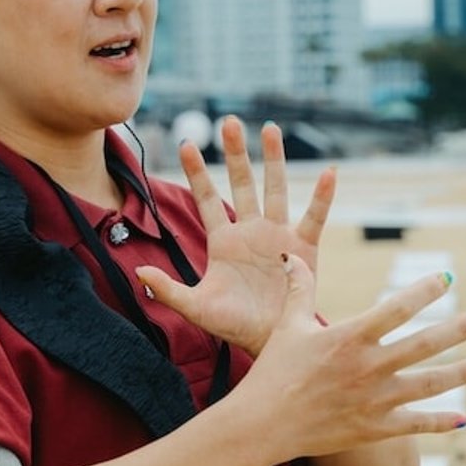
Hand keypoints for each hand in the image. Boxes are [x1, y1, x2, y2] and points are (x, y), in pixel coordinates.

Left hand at [137, 115, 334, 356]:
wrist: (273, 344)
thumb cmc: (234, 326)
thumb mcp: (196, 307)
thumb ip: (168, 290)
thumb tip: (138, 274)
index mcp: (223, 241)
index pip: (207, 199)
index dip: (197, 173)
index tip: (185, 145)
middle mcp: (251, 231)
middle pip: (242, 183)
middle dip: (235, 154)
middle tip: (229, 122)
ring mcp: (279, 237)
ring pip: (276, 190)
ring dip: (274, 160)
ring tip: (270, 128)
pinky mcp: (306, 248)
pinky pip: (315, 217)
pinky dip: (322, 196)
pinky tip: (328, 172)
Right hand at [244, 262, 465, 457]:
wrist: (264, 424)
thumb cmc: (274, 370)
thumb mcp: (286, 324)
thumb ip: (298, 289)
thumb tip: (291, 255)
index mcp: (350, 337)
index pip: (397, 307)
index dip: (425, 291)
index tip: (448, 279)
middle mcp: (369, 366)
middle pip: (425, 344)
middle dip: (461, 329)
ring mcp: (375, 400)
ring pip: (430, 383)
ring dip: (463, 372)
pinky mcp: (375, 429)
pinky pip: (417, 424)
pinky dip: (442, 421)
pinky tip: (464, 418)